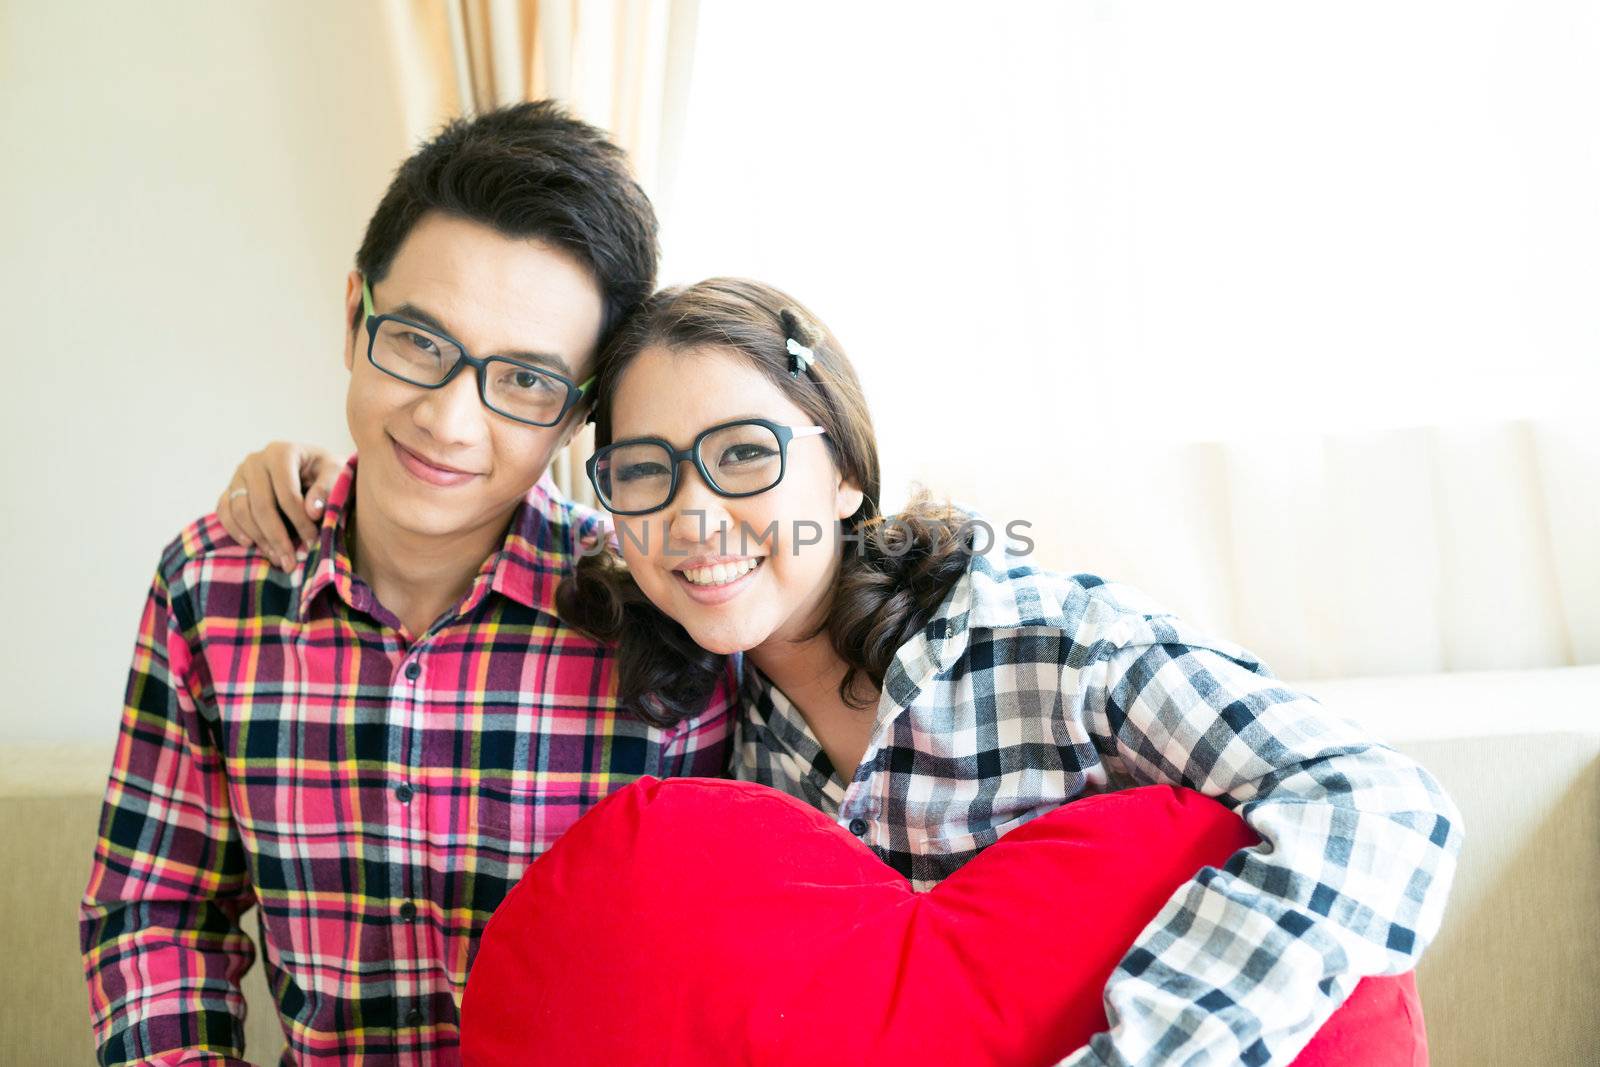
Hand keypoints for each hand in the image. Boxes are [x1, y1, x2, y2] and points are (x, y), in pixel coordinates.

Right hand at [216, 442, 340, 569]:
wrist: (311, 468)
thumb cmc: (325, 473)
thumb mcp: (337, 474)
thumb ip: (328, 489)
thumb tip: (312, 511)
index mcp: (282, 452)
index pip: (286, 493)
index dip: (299, 521)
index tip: (311, 543)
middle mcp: (255, 461)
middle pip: (261, 505)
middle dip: (277, 537)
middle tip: (290, 561)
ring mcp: (239, 475)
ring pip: (241, 511)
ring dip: (259, 539)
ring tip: (278, 558)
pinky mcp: (230, 489)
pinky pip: (224, 511)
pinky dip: (235, 530)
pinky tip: (251, 545)